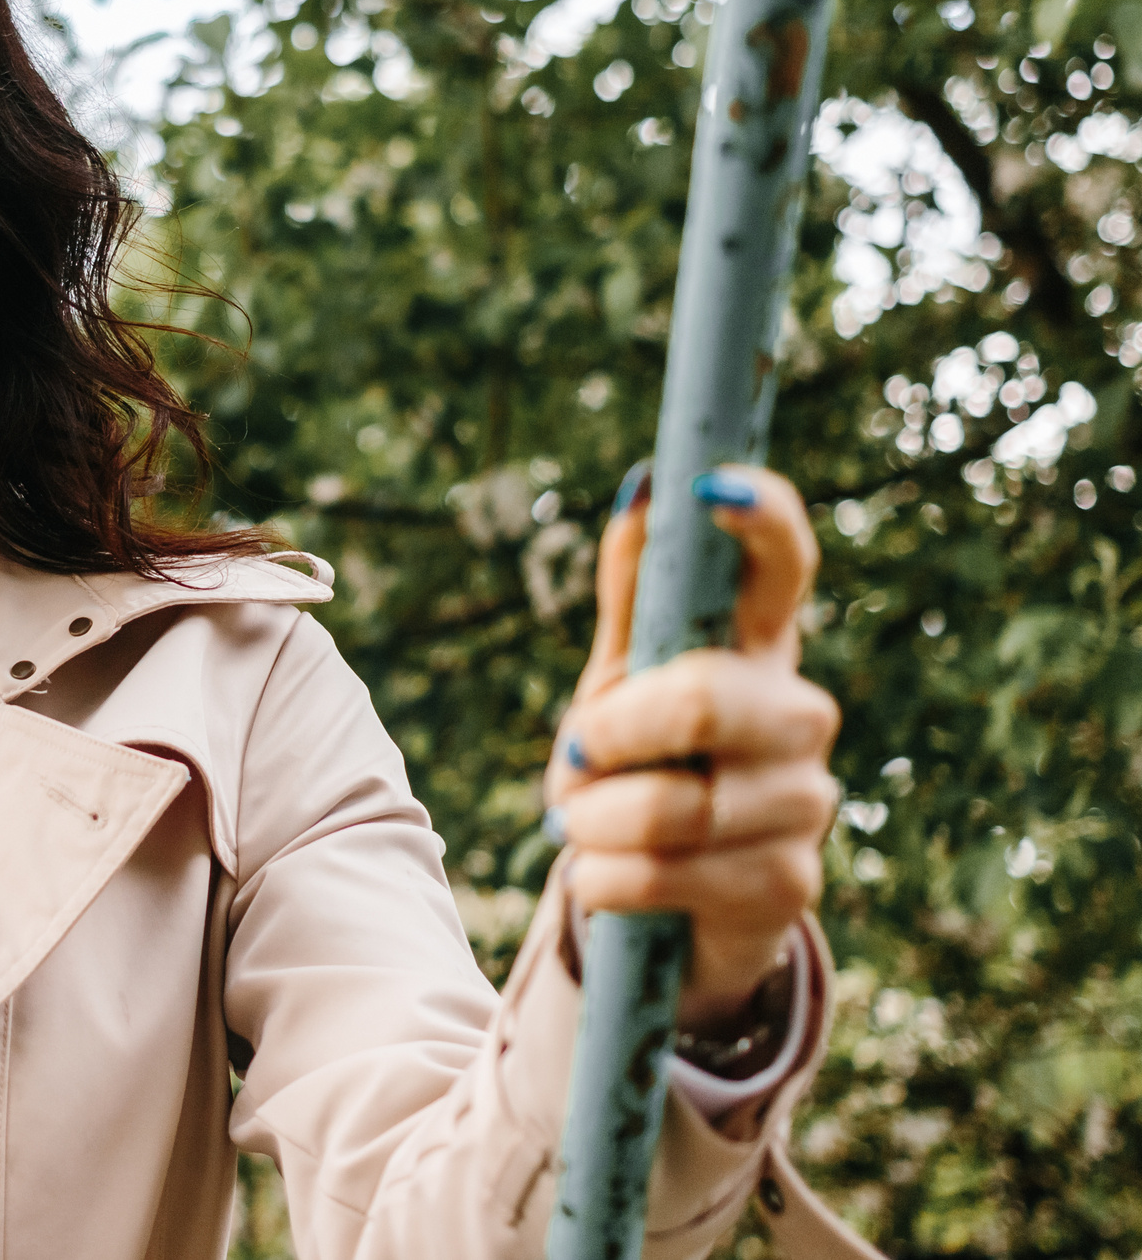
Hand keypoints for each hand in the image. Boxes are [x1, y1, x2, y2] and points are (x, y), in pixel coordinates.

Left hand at [546, 464, 838, 1030]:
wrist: (666, 900)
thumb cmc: (642, 763)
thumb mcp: (624, 674)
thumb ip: (636, 589)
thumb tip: (645, 487)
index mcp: (755, 645)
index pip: (783, 565)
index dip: (760, 519)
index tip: (711, 483)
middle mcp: (797, 714)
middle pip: (703, 700)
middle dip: (611, 735)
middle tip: (579, 753)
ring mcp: (804, 801)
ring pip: (670, 806)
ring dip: (594, 820)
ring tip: (587, 824)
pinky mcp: (790, 884)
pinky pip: (661, 874)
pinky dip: (604, 878)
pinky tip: (607, 874)